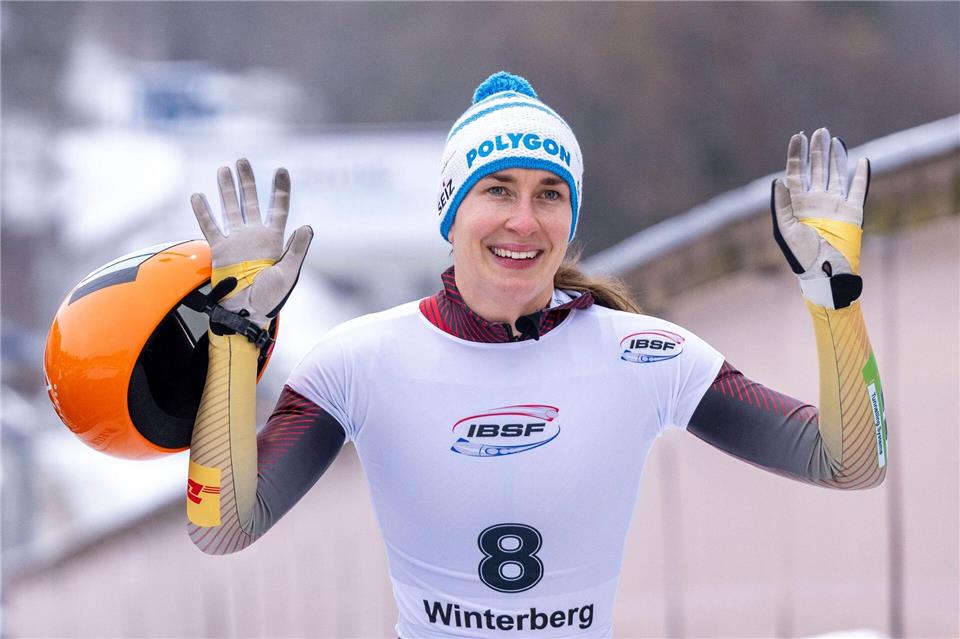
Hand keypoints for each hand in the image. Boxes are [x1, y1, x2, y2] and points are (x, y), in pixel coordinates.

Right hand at [191, 159, 312, 326]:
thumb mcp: (289, 273)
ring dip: (226, 189)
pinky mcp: (219, 250)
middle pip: (250, 201)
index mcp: (274, 240)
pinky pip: (209, 227)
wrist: (247, 312)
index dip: (280, 189)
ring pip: (229, 208)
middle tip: (242, 160)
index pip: (279, 208)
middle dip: (247, 180)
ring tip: (223, 169)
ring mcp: (236, 241)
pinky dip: (203, 212)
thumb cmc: (271, 297)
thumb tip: (307, 226)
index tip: (281, 169)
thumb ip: (297, 249)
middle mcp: (254, 236)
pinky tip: (198, 196)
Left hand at [771, 127, 870, 308]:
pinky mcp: (852, 212)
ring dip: (836, 157)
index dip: (797, 155)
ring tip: (833, 139)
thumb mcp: (784, 229)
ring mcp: (834, 204)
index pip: (796, 173)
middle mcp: (816, 200)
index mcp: (797, 203)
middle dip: (817, 151)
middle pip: (817, 169)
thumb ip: (780, 204)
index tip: (798, 136)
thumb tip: (777, 179)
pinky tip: (862, 160)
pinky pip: (858, 190)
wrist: (824, 271)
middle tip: (819, 131)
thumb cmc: (800, 254)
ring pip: (836, 174)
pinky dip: (861, 175)